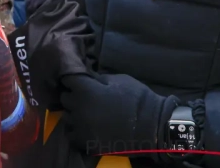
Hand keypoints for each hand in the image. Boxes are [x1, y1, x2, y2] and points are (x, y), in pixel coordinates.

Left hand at [60, 73, 177, 155]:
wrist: (154, 128)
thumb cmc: (138, 99)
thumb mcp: (118, 80)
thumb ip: (98, 79)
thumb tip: (87, 78)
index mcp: (85, 90)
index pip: (67, 79)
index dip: (73, 79)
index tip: (79, 81)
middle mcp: (78, 107)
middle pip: (65, 98)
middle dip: (74, 96)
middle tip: (86, 98)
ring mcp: (81, 126)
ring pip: (67, 117)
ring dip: (74, 114)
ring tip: (87, 115)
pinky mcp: (86, 142)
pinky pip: (72, 135)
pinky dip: (77, 131)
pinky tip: (88, 128)